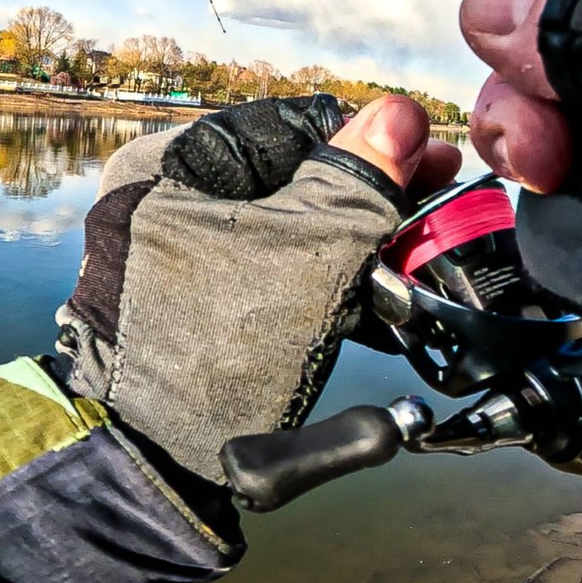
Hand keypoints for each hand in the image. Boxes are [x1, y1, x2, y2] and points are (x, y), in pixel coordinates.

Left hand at [55, 94, 459, 483]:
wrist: (151, 467)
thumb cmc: (214, 353)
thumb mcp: (310, 253)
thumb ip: (358, 180)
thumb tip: (398, 115)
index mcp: (173, 162)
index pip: (295, 124)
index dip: (372, 141)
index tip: (429, 158)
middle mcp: (164, 198)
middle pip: (293, 174)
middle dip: (369, 194)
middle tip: (430, 207)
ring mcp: (175, 255)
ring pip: (287, 225)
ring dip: (354, 241)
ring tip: (411, 259)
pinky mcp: (193, 305)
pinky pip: (270, 270)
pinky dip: (321, 279)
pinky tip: (373, 300)